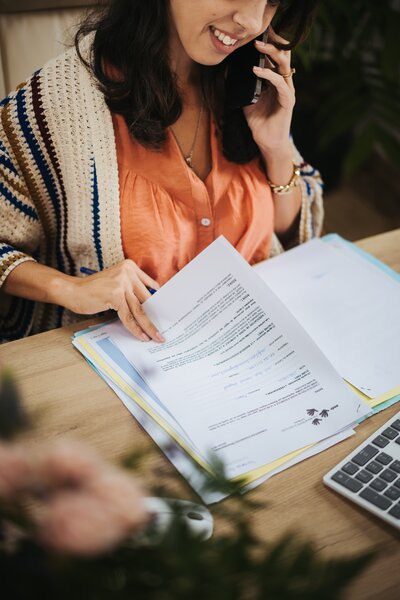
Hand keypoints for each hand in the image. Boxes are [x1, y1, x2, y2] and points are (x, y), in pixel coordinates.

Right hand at [67, 260, 163, 341]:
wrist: (72, 290)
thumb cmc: (94, 289)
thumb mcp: (116, 283)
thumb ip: (132, 290)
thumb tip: (151, 308)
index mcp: (130, 267)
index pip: (152, 286)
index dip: (160, 301)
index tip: (168, 313)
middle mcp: (127, 272)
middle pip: (147, 299)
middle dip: (157, 316)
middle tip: (165, 329)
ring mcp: (121, 283)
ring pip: (140, 309)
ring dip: (149, 326)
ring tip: (157, 337)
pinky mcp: (115, 296)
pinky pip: (129, 316)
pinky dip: (136, 328)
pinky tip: (142, 336)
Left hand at [243, 27, 294, 155]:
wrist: (267, 142)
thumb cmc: (259, 122)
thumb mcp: (247, 101)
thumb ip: (243, 87)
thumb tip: (228, 73)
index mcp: (275, 82)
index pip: (274, 58)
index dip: (268, 45)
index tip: (255, 36)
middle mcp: (283, 83)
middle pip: (282, 57)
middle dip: (271, 44)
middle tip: (257, 37)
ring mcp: (287, 91)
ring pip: (284, 66)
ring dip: (271, 54)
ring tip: (258, 47)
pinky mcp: (288, 100)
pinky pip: (280, 84)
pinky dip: (269, 75)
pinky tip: (257, 70)